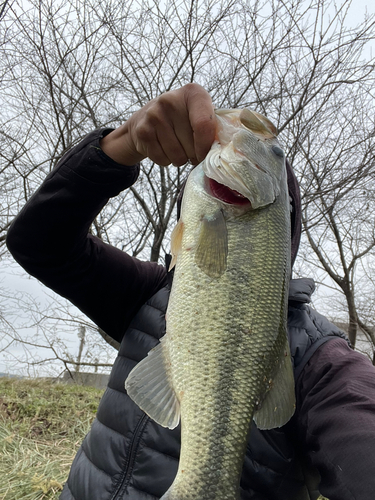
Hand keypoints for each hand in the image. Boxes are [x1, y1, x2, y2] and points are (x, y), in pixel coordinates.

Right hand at [100, 83, 215, 166]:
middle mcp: (171, 100)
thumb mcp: (198, 114)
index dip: (206, 146)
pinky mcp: (142, 131)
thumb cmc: (182, 120)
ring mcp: (154, 115)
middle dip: (193, 154)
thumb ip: (212, 128)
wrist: (146, 118)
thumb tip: (222, 153)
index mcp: (193, 93)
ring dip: (180, 159)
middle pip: (192, 145)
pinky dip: (166, 161)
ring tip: (177, 147)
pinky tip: (164, 148)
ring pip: (177, 156)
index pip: (204, 125)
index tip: (205, 154)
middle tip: (188, 146)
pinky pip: (163, 160)